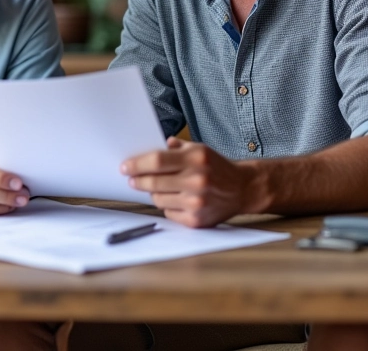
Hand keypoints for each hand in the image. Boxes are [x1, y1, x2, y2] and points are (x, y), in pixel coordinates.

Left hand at [120, 137, 255, 227]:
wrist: (242, 189)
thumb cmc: (216, 166)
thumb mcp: (199, 148)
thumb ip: (176, 147)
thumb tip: (151, 146)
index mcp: (196, 158)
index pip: (157, 161)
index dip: (137, 164)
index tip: (125, 167)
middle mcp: (197, 180)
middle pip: (154, 182)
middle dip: (138, 180)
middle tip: (132, 179)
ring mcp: (197, 202)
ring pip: (158, 199)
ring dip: (152, 193)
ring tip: (156, 188)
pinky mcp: (197, 220)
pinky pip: (168, 213)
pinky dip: (166, 206)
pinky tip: (174, 198)